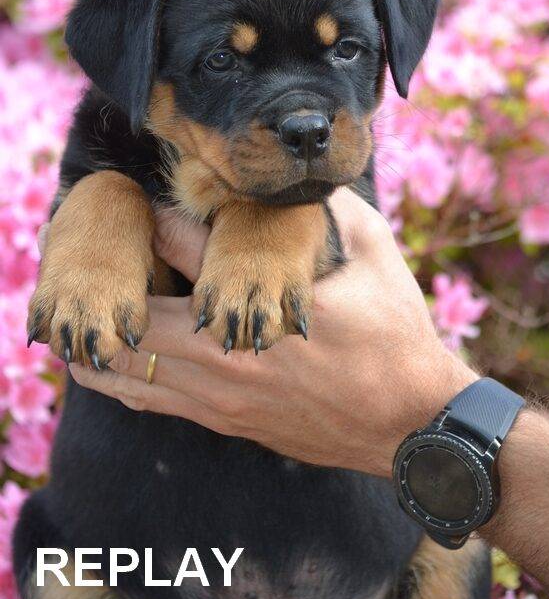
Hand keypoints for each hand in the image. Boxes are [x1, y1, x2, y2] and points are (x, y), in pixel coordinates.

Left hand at [69, 188, 476, 475]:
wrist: (412, 424)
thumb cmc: (395, 337)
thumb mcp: (374, 254)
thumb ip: (332, 207)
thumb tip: (295, 175)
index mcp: (258, 309)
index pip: (181, 249)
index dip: (159, 218)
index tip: (151, 202)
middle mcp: (226, 360)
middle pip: (135, 319)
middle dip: (115, 287)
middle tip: (107, 259)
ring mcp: (221, 400)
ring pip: (131, 372)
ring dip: (104, 339)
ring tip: (86, 313)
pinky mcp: (226, 423)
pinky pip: (152, 403)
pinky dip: (124, 377)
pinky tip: (114, 360)